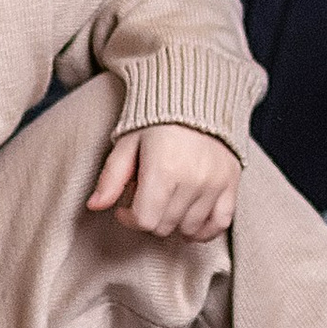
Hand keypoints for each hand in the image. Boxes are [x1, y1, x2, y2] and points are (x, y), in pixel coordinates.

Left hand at [89, 126, 241, 240]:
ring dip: (174, 222)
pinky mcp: (232, 183)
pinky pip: (220, 224)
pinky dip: (205, 230)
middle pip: (165, 227)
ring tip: (168, 202)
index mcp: (163, 170)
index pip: (145, 220)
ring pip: (190, 228)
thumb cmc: (157, 122)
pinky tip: (191, 222)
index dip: (129, 218)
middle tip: (148, 198)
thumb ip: (111, 178)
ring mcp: (215, 183)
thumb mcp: (128, 144)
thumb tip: (94, 206)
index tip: (126, 206)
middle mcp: (193, 180)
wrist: (197, 97)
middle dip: (151, 217)